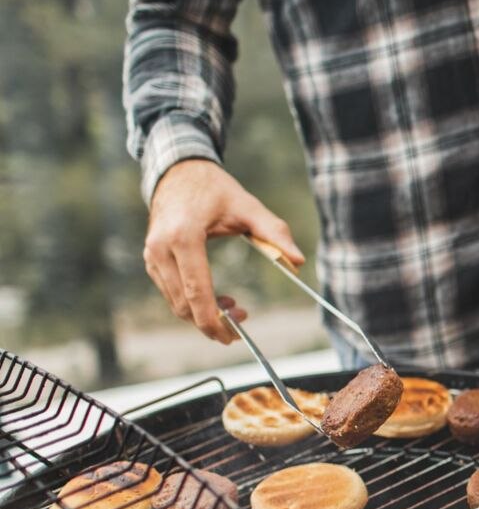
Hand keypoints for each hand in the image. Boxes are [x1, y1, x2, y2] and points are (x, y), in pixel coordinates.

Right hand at [144, 159, 304, 342]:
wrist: (179, 172)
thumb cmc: (216, 190)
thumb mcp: (249, 207)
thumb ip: (275, 233)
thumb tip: (298, 261)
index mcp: (183, 237)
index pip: (196, 291)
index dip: (213, 320)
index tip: (233, 336)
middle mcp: (160, 249)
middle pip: (183, 304)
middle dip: (212, 322)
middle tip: (243, 319)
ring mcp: (151, 255)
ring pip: (175, 302)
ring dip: (203, 314)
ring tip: (234, 306)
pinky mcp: (151, 260)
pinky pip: (170, 292)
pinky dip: (192, 303)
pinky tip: (216, 299)